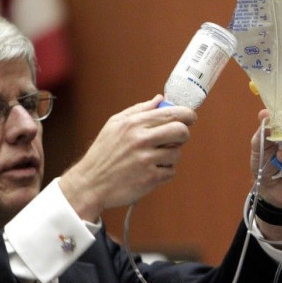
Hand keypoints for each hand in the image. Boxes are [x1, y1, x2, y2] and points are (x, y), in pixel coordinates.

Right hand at [60, 95, 195, 220]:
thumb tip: (160, 99)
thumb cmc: (103, 153)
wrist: (91, 183)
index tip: (190, 117)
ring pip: (177, 153)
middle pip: (181, 131)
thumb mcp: (115, 124)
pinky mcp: (150, 178)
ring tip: (154, 157)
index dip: (187, 114)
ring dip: (170, 155)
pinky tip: (149, 170)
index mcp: (134, 123)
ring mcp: (147, 159)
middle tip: (176, 138)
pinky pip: (171, 171)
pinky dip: (164, 171)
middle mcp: (142, 139)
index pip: (172, 113)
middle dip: (183, 134)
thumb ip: (139, 110)